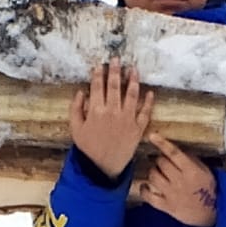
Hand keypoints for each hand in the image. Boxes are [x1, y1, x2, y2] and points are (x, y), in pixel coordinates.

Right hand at [69, 60, 153, 178]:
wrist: (104, 168)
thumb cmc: (88, 148)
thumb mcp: (76, 129)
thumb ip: (76, 109)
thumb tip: (81, 92)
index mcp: (96, 111)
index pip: (98, 87)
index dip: (99, 74)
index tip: (100, 65)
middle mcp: (113, 112)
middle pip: (115, 86)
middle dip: (115, 70)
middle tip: (117, 59)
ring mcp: (127, 119)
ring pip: (131, 95)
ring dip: (133, 80)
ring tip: (133, 69)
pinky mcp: (138, 128)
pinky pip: (145, 112)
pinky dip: (148, 102)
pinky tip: (149, 92)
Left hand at [139, 133, 218, 226]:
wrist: (212, 213)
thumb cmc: (208, 189)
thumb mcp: (205, 171)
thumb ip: (191, 160)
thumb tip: (175, 150)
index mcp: (191, 171)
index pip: (174, 153)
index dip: (162, 143)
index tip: (152, 136)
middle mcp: (180, 181)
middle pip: (161, 163)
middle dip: (160, 159)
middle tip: (163, 162)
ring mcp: (171, 194)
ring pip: (153, 176)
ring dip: (153, 171)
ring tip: (157, 172)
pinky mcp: (166, 207)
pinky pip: (148, 196)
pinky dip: (144, 189)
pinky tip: (145, 186)